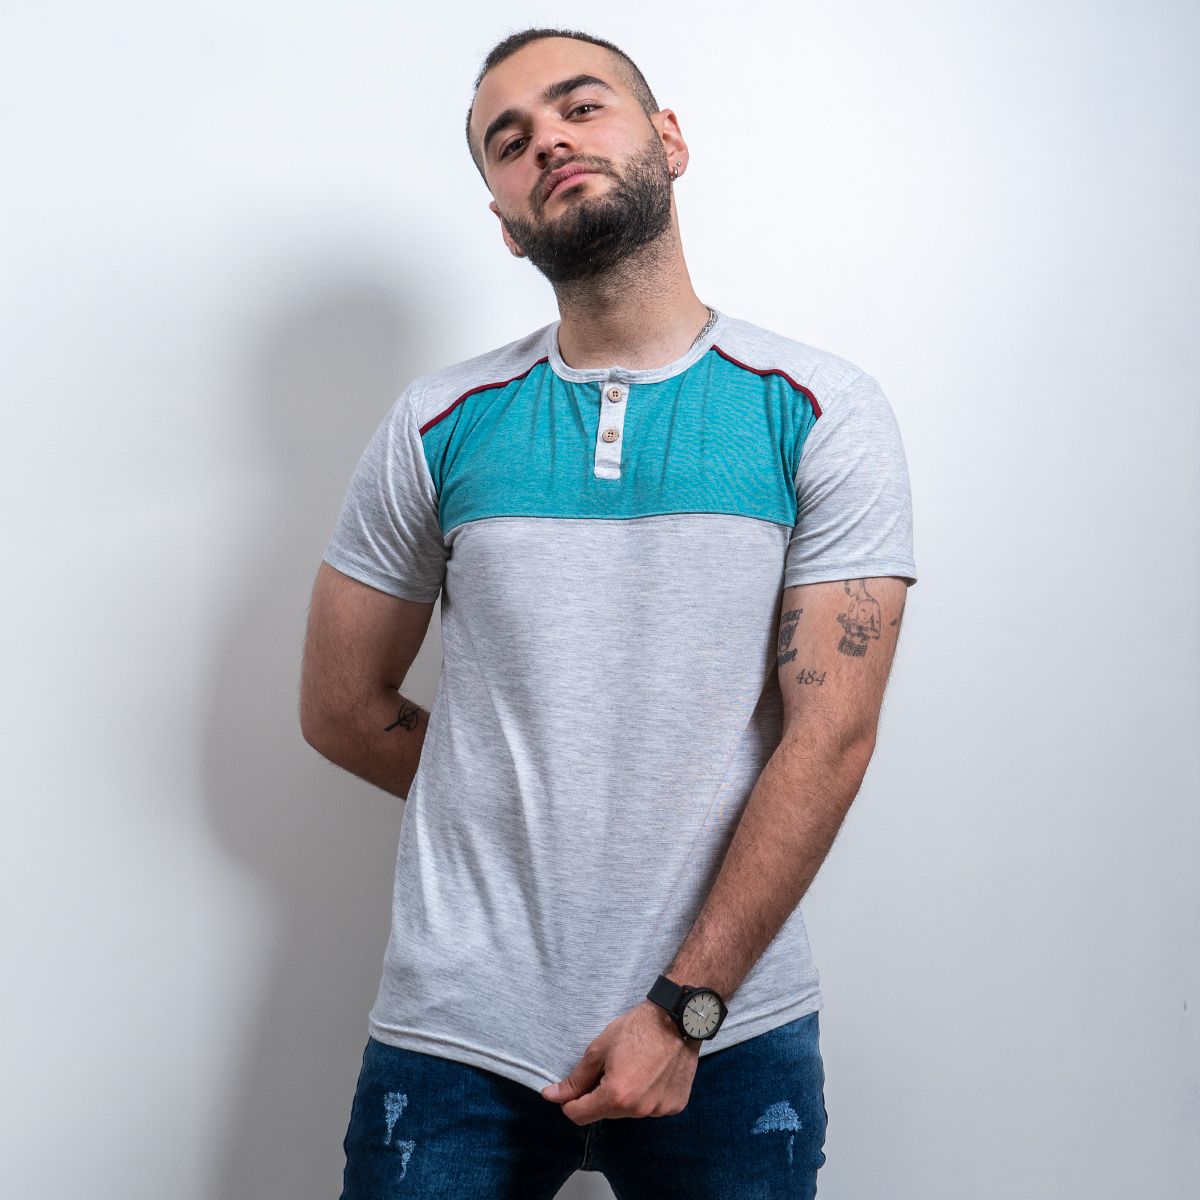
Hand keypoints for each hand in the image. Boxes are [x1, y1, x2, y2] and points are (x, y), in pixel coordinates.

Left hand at [541, 1000, 700, 1123]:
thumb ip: (576, 1079)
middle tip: (612, 1065)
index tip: (573, 1090)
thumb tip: (552, 1096)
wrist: (677, 1018)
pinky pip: (652, 1107)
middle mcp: (638, 1109)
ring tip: (636, 1066)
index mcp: (616, 1096)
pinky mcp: (675, 1105)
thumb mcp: (598, 1050)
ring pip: (629, 1110)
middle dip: (601, 1093)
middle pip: (605, 1112)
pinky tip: (653, 1072)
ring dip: (626, 1095)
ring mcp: (659, 1110)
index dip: (570, 1102)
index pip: (579, 1115)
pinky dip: (648, 1094)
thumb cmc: (637, 1029)